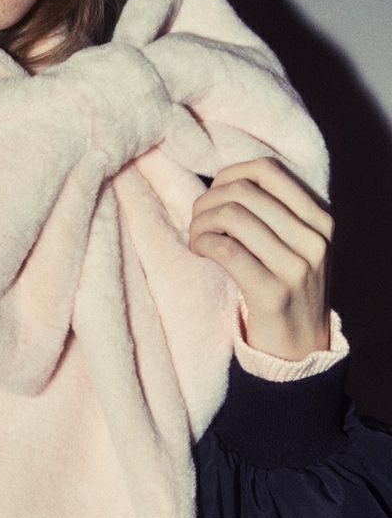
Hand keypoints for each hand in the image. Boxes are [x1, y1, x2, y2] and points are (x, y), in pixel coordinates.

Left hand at [188, 157, 332, 359]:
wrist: (299, 346)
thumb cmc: (284, 285)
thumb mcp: (294, 243)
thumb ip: (271, 211)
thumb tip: (222, 182)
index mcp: (320, 219)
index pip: (268, 170)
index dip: (229, 175)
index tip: (214, 196)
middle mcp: (314, 239)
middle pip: (243, 191)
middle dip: (207, 201)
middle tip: (197, 222)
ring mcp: (297, 267)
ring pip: (231, 216)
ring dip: (200, 223)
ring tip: (197, 238)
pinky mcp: (273, 293)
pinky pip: (225, 249)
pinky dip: (202, 243)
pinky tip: (199, 251)